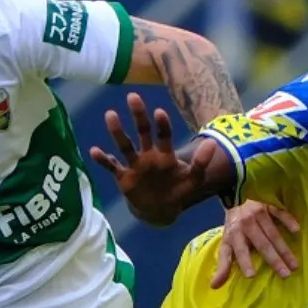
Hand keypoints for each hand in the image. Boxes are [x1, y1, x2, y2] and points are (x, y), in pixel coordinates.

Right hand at [89, 93, 205, 225]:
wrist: (159, 210)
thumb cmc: (177, 191)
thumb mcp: (193, 180)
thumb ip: (201, 163)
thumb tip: (212, 143)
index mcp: (165, 154)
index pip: (164, 135)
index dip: (162, 124)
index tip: (159, 112)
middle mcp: (148, 155)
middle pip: (142, 132)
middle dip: (138, 116)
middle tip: (133, 96)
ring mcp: (134, 165)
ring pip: (125, 145)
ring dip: (117, 131)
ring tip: (110, 115)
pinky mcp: (123, 177)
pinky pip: (111, 166)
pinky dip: (103, 159)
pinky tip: (94, 150)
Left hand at [213, 202, 300, 287]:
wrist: (236, 197)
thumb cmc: (234, 227)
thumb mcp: (226, 245)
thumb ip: (223, 265)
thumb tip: (214, 286)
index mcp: (234, 234)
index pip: (240, 250)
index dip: (244, 262)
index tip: (251, 276)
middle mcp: (246, 224)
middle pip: (262, 245)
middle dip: (274, 260)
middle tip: (285, 275)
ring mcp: (259, 213)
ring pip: (273, 233)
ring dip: (285, 249)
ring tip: (294, 265)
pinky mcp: (269, 205)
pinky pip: (280, 213)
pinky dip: (288, 221)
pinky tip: (296, 231)